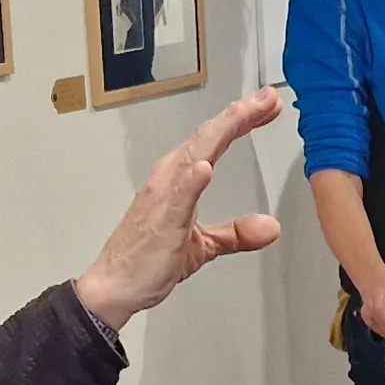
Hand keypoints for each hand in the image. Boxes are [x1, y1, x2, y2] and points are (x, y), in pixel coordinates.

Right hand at [77, 88, 288, 324]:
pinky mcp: (161, 220)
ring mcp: (163, 196)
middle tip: (268, 98)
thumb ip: (236, 234)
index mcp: (179, 180)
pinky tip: (204, 167)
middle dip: (239, 115)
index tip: (267, 106)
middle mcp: (169, 178)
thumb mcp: (203, 247)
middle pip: (208, 138)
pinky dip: (190, 179)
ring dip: (220, 132)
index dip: (242, 121)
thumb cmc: (147, 260)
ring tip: (243, 112)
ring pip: (195, 153)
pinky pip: (177, 196)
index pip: (214, 142)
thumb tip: (269, 227)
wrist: (114, 287)